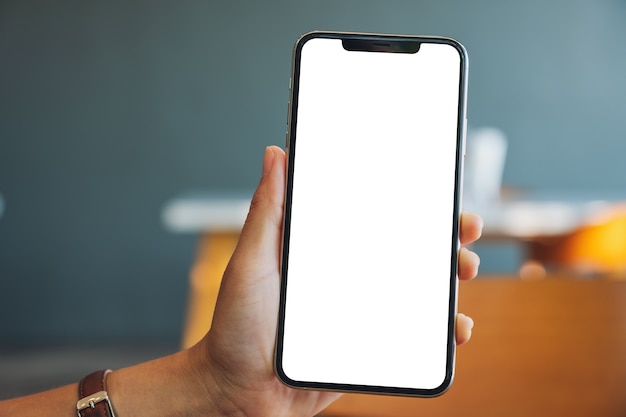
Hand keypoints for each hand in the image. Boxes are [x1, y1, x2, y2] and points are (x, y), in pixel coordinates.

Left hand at [190, 146, 482, 416]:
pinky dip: (442, 331)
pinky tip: (457, 329)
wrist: (241, 392)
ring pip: (418, 290)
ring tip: (465, 272)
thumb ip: (266, 212)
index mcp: (324, 250)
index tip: (438, 187)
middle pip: (405, 250)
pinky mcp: (370, 345)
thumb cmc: (236, 327)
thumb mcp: (251, 262)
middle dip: (443, 237)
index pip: (373, 217)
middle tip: (465, 230)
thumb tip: (275, 154)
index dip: (408, 200)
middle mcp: (348, 276)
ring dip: (451, 279)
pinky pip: (414, 335)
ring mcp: (362, 311)